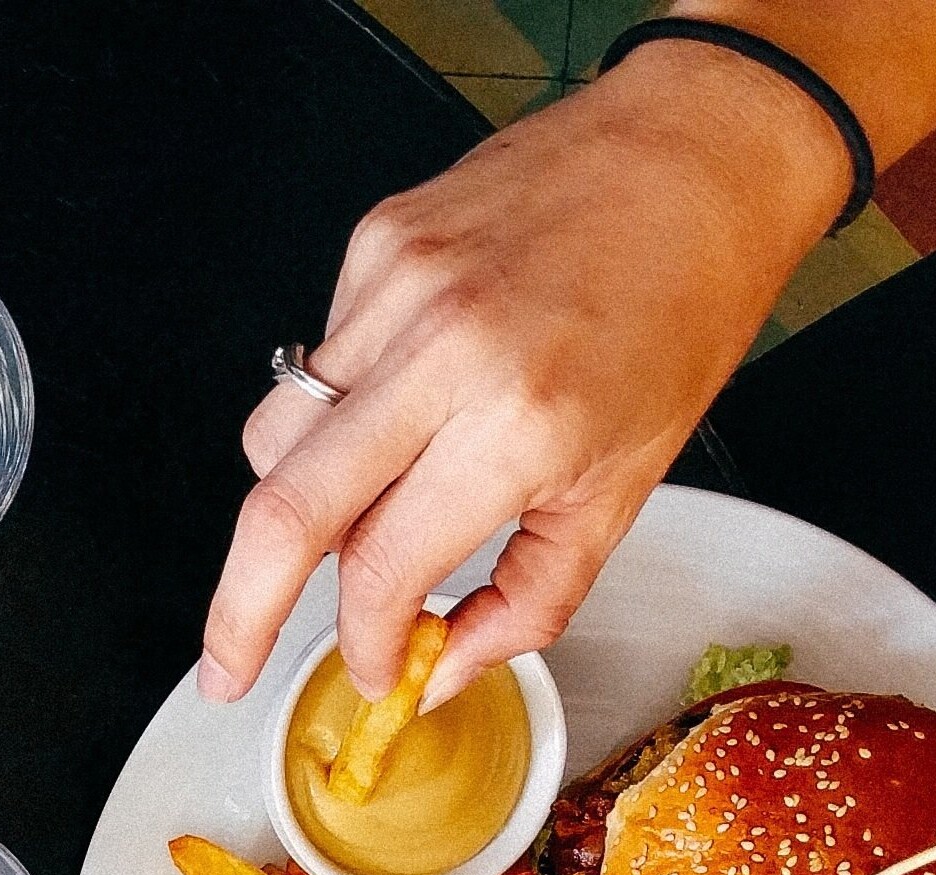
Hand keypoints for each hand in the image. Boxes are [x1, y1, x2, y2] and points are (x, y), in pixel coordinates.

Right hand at [197, 41, 847, 707]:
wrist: (707, 145)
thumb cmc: (685, 304)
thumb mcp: (627, 484)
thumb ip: (528, 598)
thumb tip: (442, 667)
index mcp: (519, 422)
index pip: (381, 570)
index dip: (364, 643)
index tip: (374, 666)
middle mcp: (445, 349)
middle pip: (281, 515)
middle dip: (238, 615)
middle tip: (228, 669)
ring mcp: (399, 286)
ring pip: (275, 442)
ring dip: (291, 506)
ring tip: (349, 512)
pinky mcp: (379, 243)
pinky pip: (314, 366)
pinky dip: (335, 413)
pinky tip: (401, 398)